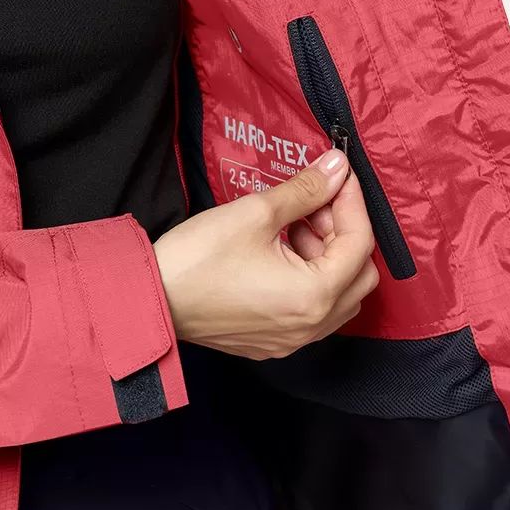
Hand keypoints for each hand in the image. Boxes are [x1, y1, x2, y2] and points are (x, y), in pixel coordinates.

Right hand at [153, 149, 378, 359]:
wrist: (149, 299)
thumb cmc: (199, 258)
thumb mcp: (256, 213)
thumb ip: (305, 190)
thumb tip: (336, 167)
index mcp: (314, 296)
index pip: (359, 242)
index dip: (352, 201)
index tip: (337, 174)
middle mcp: (311, 326)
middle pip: (359, 274)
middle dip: (343, 232)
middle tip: (315, 204)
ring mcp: (292, 340)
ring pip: (339, 295)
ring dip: (328, 256)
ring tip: (294, 226)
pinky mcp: (272, 342)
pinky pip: (312, 311)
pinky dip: (311, 278)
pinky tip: (281, 252)